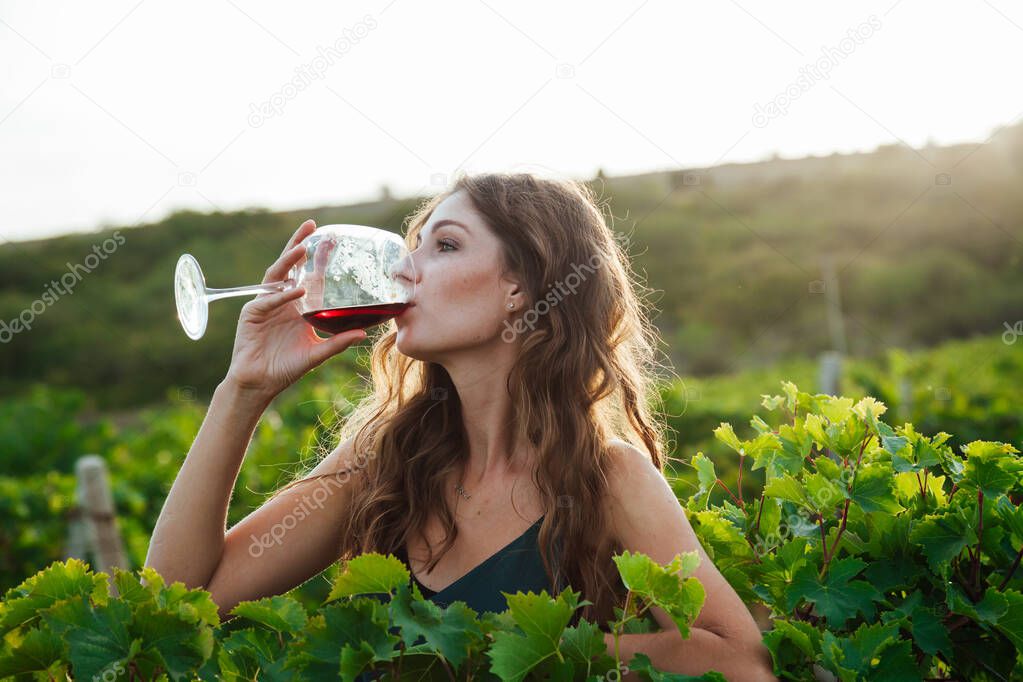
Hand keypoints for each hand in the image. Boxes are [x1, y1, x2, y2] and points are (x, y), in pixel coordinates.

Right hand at [224, 219, 366, 399]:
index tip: (330, 238)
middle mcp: (281, 300)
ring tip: (303, 248)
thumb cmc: (286, 368)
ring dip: (289, 261)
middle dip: (299, 243)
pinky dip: (282, 294)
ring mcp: (265, 304)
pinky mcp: (251, 314)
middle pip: (289, 265)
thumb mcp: (317, 353)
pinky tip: (296, 290)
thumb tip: (363, 333)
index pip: (307, 273)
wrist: (260, 384)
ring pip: (276, 275)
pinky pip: (267, 300)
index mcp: (296, 305)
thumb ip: (337, 342)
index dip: (316, 256)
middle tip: (311, 225)